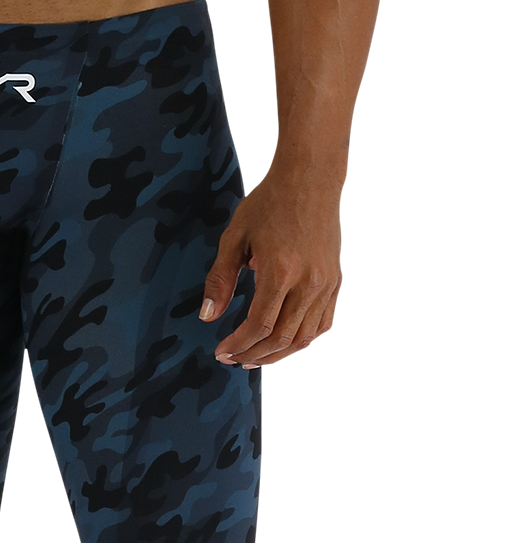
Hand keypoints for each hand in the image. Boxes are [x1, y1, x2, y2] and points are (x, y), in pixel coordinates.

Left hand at [199, 169, 341, 368]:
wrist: (310, 181)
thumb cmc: (269, 204)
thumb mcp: (235, 237)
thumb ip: (220, 278)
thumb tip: (208, 315)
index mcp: (281, 272)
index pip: (259, 325)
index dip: (238, 345)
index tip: (220, 353)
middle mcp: (308, 283)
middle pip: (281, 337)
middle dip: (254, 355)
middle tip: (232, 361)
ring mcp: (326, 285)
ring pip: (304, 336)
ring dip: (277, 353)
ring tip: (254, 359)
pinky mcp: (334, 283)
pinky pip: (320, 324)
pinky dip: (301, 339)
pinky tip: (282, 342)